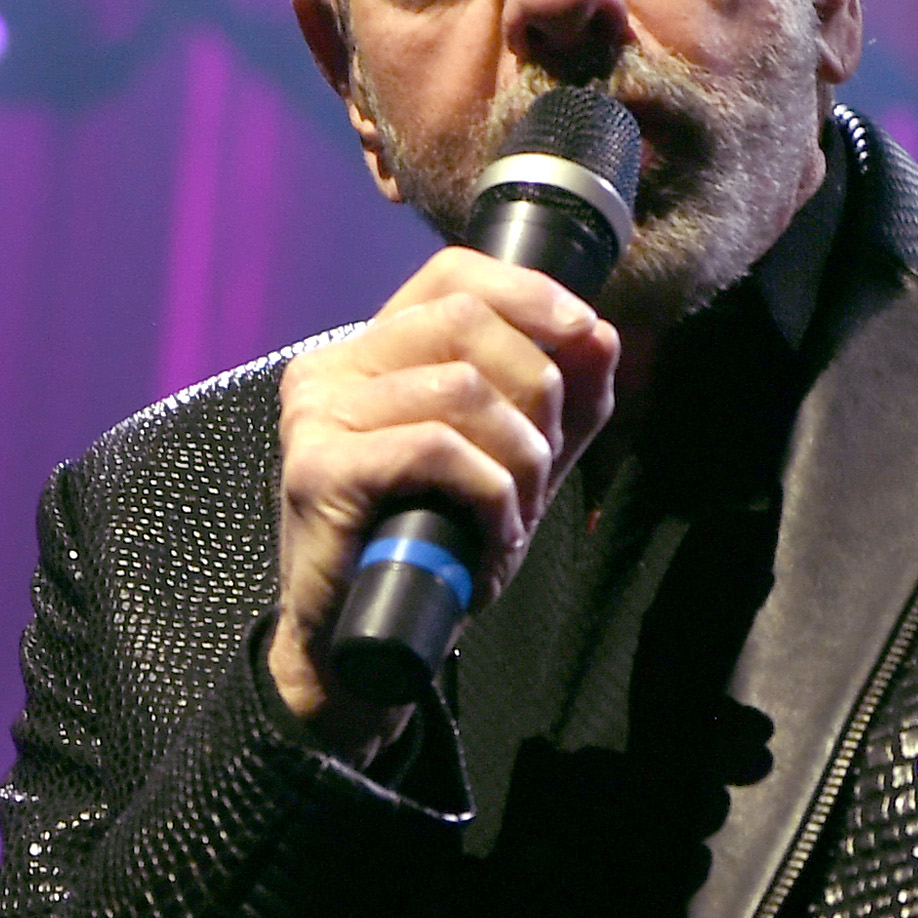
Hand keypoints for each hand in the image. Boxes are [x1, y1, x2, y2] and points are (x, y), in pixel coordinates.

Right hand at [271, 248, 619, 757]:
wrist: (365, 643)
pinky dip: (487, 493)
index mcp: (372, 352)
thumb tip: (600, 335)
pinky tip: (491, 536)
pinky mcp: (318, 468)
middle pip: (466, 321)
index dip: (528, 292)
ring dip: (518, 458)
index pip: (451, 274)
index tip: (584, 333)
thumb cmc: (431, 550)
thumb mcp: (511, 463)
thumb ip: (558, 401)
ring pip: (460, 387)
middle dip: (536, 393)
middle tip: (541, 468)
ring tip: (513, 514)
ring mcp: (317, 414)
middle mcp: (332, 368)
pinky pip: (436, 448)